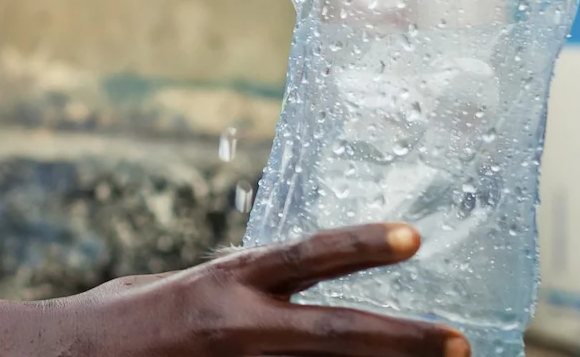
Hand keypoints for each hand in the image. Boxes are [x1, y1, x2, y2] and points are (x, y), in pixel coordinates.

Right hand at [57, 224, 468, 356]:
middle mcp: (236, 326)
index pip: (306, 257)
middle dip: (405, 340)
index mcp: (224, 285)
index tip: (414, 237)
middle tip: (460, 343)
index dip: (363, 245)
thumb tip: (284, 294)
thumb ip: (237, 291)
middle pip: (338, 333)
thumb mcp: (181, 288)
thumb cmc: (120, 321)